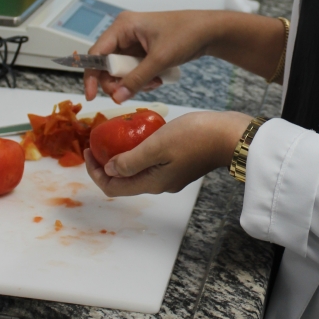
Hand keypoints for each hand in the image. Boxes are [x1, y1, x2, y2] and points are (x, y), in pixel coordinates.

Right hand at [83, 10, 221, 103]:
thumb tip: (116, 97)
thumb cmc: (186, 35)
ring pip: (122, 70)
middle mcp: (124, 32)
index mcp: (123, 26)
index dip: (91, 75)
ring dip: (133, 82)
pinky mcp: (144, 51)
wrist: (209, 31)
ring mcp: (134, 42)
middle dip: (118, 81)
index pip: (97, 53)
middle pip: (107, 64)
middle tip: (129, 94)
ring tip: (154, 83)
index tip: (91, 96)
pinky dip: (142, 79)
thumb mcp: (160, 59)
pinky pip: (134, 70)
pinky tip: (158, 80)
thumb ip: (137, 79)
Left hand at [84, 110, 252, 195]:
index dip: (95, 172)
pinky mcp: (180, 163)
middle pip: (124, 180)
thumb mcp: (156, 145)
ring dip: (122, 155)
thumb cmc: (196, 137)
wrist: (231, 135)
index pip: (113, 187)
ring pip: (137, 169)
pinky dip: (139, 149)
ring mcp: (171, 174)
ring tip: (115, 134)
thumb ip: (131, 160)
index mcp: (152, 183)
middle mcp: (160, 183)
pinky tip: (140, 131)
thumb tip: (110, 169)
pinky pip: (151, 160)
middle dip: (106, 162)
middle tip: (97, 141)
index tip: (88, 150)